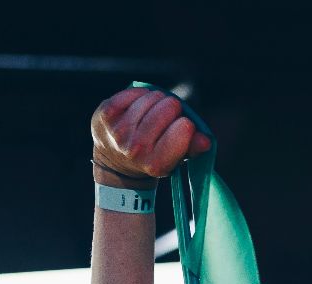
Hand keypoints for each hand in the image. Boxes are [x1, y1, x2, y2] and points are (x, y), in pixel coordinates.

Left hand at [89, 88, 211, 188]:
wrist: (114, 163)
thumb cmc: (152, 156)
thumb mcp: (176, 158)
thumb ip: (193, 148)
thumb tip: (206, 140)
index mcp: (157, 164)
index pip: (185, 128)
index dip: (185, 125)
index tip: (179, 130)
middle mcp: (136, 149)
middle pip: (169, 107)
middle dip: (172, 109)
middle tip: (164, 120)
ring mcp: (119, 131)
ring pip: (152, 97)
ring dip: (156, 101)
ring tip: (151, 113)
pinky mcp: (106, 114)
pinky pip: (133, 91)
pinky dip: (139, 94)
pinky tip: (137, 106)